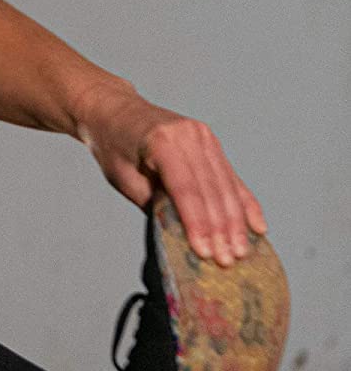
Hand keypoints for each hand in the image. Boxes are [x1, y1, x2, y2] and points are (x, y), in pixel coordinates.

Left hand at [75, 84, 268, 268]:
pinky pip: (230, 177)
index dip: (197, 224)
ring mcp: (203, 136)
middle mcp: (188, 136)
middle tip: (227, 261)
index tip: (205, 252)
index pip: (185, 190)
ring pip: (225, 186)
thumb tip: (183, 236)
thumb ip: (153, 203)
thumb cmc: (112, 146)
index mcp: (162, 142)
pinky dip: (244, 203)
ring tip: (239, 251)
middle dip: (220, 229)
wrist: (112, 109)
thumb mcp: (122, 178)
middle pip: (210, 190)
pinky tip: (257, 226)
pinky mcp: (210, 141)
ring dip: (235, 222)